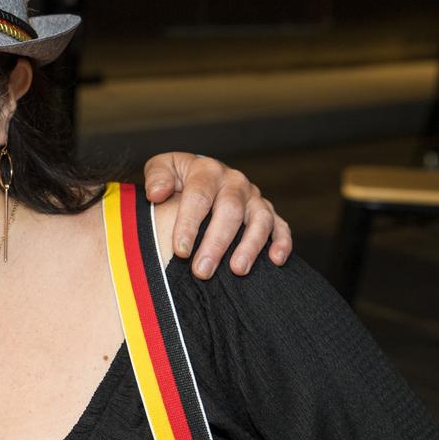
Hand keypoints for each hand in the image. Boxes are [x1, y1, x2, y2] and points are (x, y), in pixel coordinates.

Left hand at [143, 153, 291, 278]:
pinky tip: (276, 260)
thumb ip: (157, 177)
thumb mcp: (162, 168)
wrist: (202, 175)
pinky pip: (281, 226)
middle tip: (202, 271)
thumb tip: (156, 193)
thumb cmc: (177, 178)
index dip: (190, 224)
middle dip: (216, 243)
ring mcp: (254, 197)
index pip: (199, 196)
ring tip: (237, 270)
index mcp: (207, 170)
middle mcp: (234, 181)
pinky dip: (281, 242)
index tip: (181, 250)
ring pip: (259, 220)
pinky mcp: (268, 211)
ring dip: (250, 246)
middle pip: (229, 211)